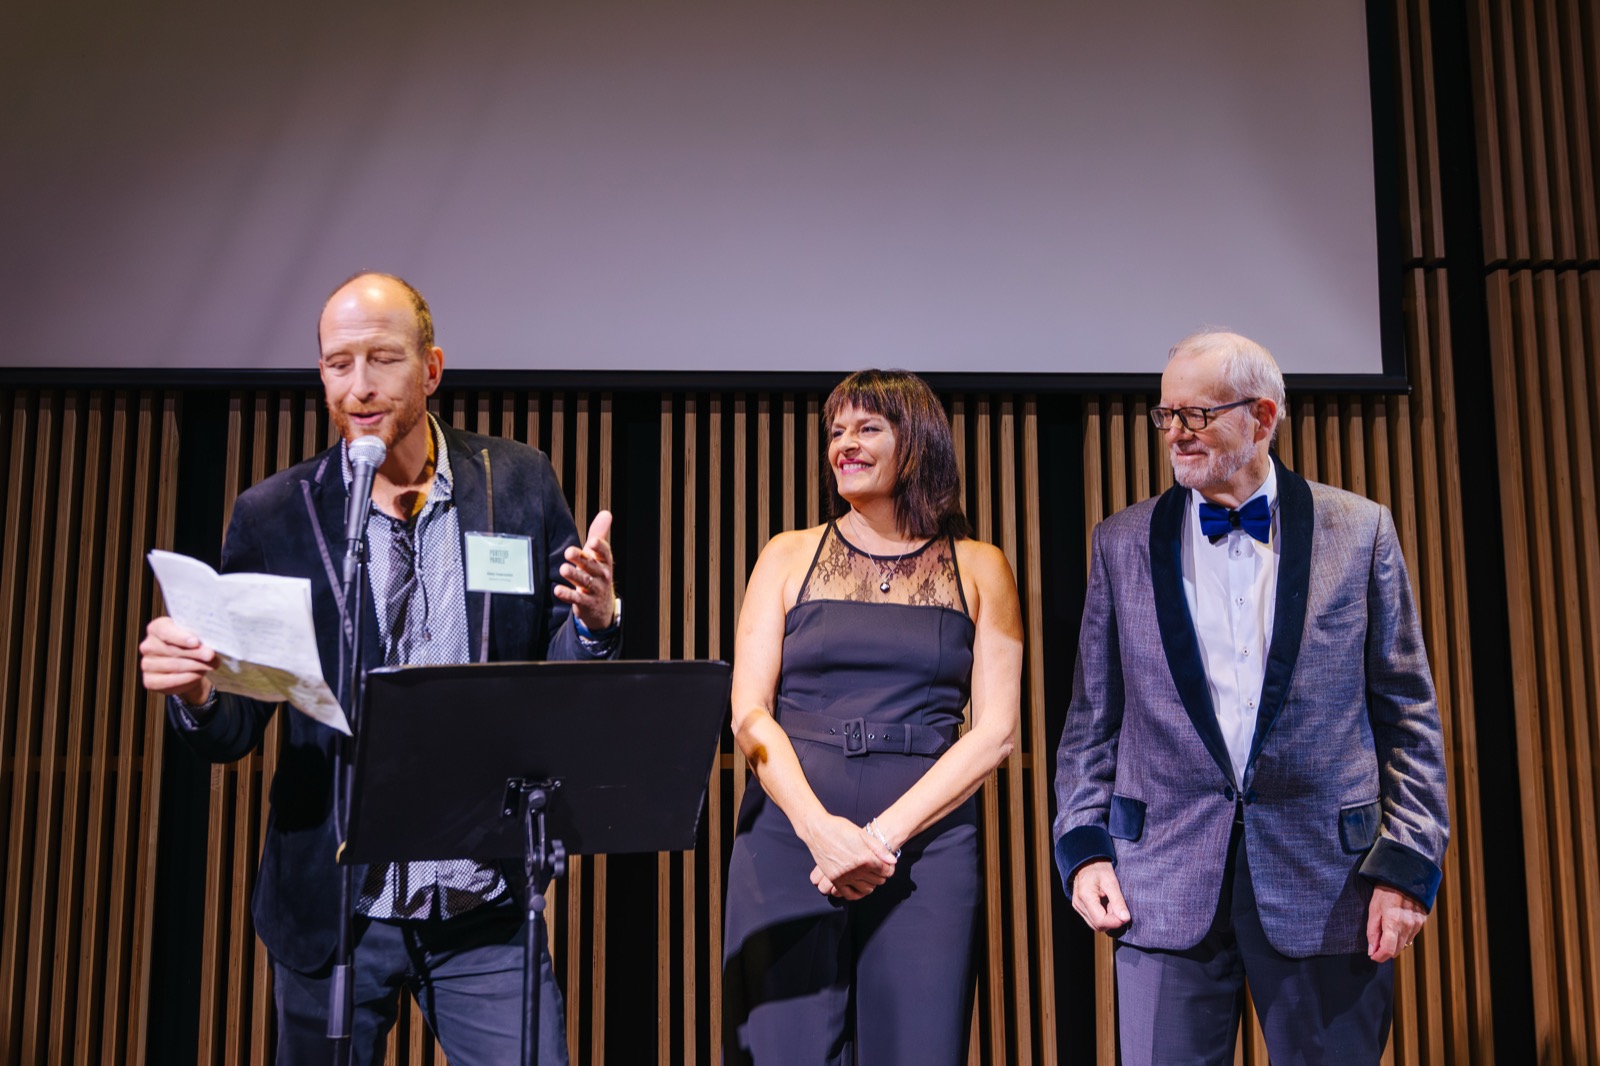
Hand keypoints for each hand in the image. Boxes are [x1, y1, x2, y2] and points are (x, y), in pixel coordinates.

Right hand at [139, 617, 214, 703]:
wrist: (189, 668)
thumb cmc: (192, 647)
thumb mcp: (197, 639)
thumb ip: (201, 641)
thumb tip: (209, 651)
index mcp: (157, 628)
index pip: (165, 630)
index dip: (181, 637)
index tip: (196, 642)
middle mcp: (148, 645)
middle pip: (172, 649)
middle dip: (195, 653)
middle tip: (210, 655)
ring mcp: (146, 663)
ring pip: (174, 665)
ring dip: (195, 666)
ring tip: (210, 665)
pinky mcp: (149, 680)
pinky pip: (170, 680)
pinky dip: (187, 678)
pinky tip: (198, 675)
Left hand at [555, 509, 615, 631]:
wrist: (601, 607)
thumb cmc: (597, 574)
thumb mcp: (599, 556)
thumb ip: (599, 534)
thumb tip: (606, 513)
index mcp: (605, 562)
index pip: (604, 553)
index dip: (599, 548)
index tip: (593, 542)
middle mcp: (602, 576)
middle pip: (591, 566)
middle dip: (581, 559)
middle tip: (568, 552)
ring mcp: (594, 590)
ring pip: (584, 582)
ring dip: (574, 575)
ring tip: (563, 569)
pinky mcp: (585, 603)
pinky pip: (576, 599)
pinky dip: (567, 595)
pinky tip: (557, 590)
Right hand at [802, 813, 896, 900]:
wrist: (817, 830)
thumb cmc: (840, 828)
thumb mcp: (863, 834)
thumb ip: (879, 849)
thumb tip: (892, 861)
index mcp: (865, 858)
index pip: (886, 871)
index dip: (889, 868)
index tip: (887, 865)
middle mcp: (856, 870)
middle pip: (878, 880)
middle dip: (881, 875)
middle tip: (879, 869)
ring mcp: (844, 876)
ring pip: (866, 889)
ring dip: (871, 884)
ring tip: (870, 876)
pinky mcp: (834, 879)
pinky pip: (849, 894)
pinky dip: (857, 894)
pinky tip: (859, 887)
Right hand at [1071, 860, 1130, 931]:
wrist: (1086, 862)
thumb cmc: (1099, 869)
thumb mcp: (1111, 882)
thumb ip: (1118, 901)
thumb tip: (1125, 918)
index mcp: (1085, 897)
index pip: (1100, 920)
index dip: (1115, 922)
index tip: (1125, 917)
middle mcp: (1078, 904)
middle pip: (1098, 925)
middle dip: (1111, 921)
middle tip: (1118, 907)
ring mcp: (1077, 907)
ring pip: (1095, 924)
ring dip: (1107, 919)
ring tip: (1111, 905)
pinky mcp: (1079, 908)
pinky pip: (1092, 920)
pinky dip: (1102, 917)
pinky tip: (1106, 906)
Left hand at [1366, 884, 1427, 960]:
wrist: (1404, 877)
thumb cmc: (1385, 891)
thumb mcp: (1373, 909)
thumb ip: (1372, 932)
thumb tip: (1371, 950)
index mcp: (1393, 922)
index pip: (1389, 950)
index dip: (1379, 957)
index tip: (1372, 956)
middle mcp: (1408, 926)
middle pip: (1397, 950)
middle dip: (1385, 952)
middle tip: (1375, 947)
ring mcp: (1416, 924)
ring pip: (1404, 945)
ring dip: (1394, 944)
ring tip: (1384, 932)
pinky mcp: (1421, 922)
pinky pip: (1410, 936)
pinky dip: (1402, 937)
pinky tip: (1395, 927)